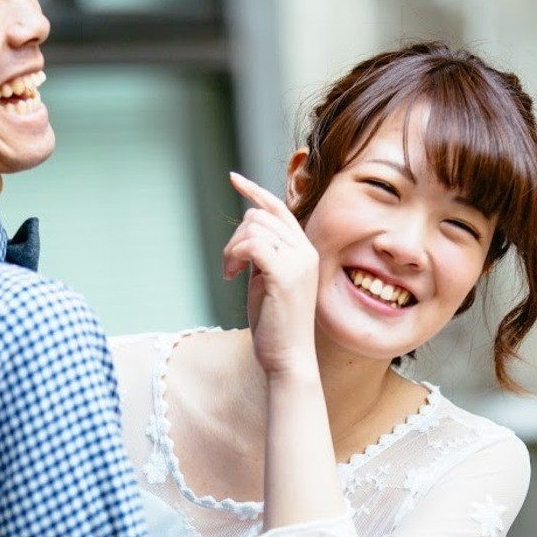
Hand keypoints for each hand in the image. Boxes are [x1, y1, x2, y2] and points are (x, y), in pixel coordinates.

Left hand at [223, 172, 319, 378]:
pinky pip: (252, 244)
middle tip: (230, 266)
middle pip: (259, 216)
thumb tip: (246, 230)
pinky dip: (235, 256)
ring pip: (253, 227)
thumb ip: (262, 254)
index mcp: (305, 251)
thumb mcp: (267, 280)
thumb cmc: (275, 324)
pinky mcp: (285, 273)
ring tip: (232, 273)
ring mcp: (298, 261)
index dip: (255, 190)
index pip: (279, 208)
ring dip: (232, 248)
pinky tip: (232, 276)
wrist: (288, 358)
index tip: (234, 178)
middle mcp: (306, 251)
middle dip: (235, 236)